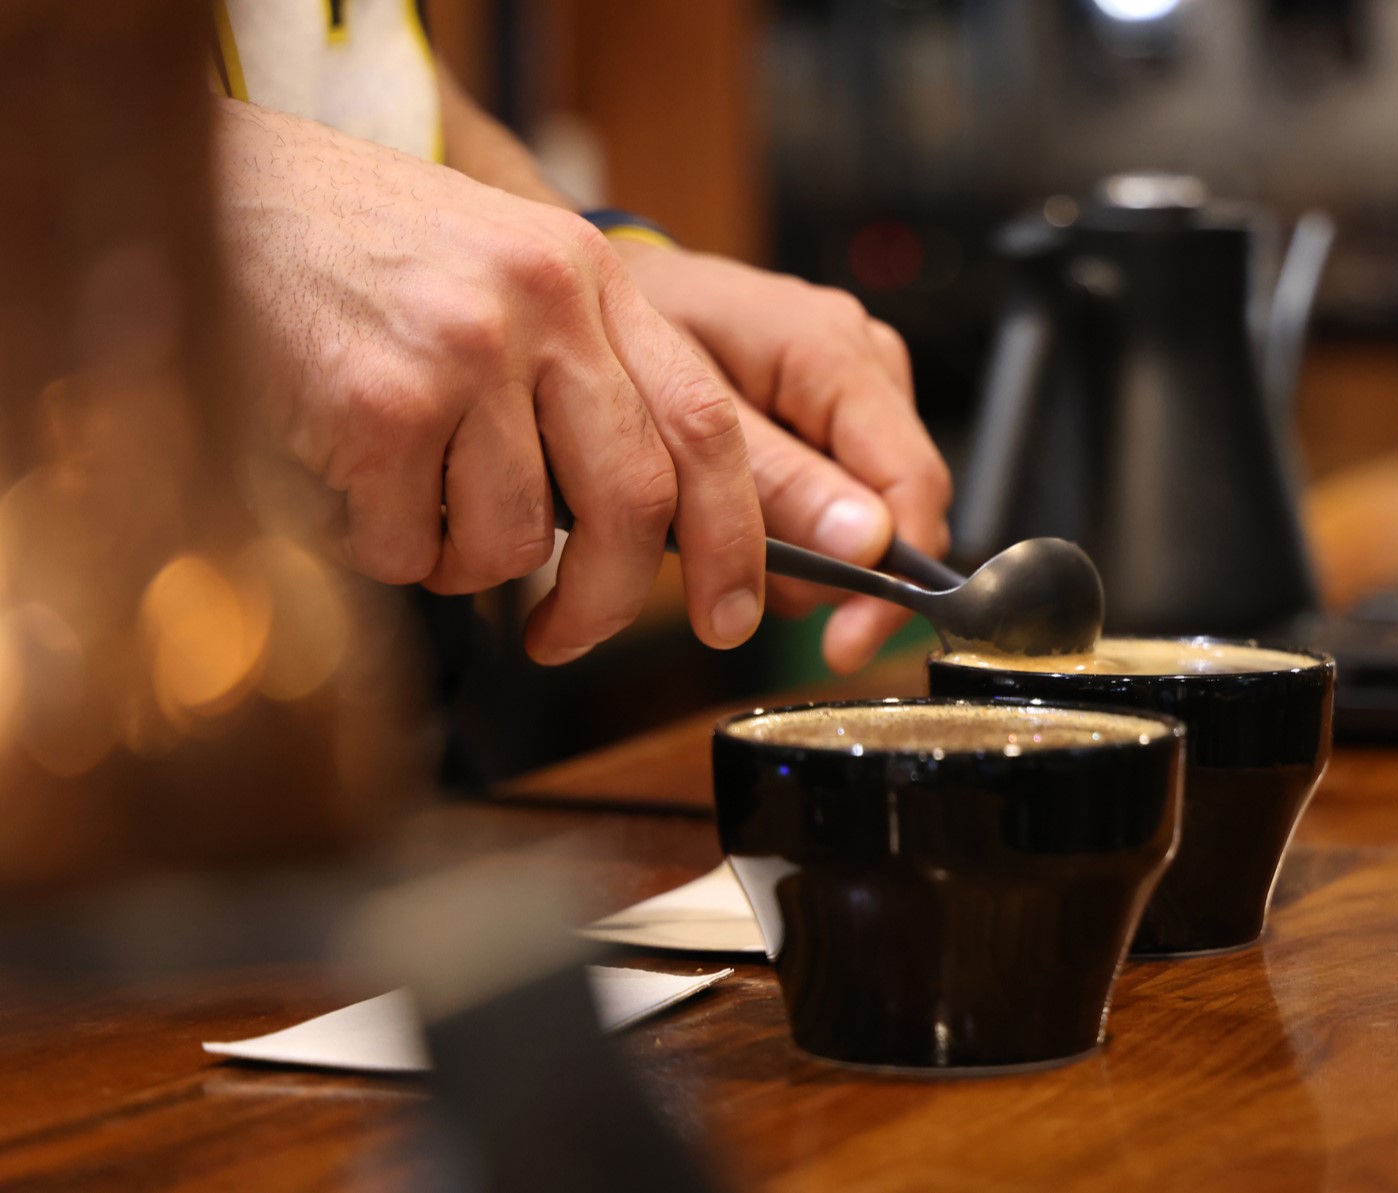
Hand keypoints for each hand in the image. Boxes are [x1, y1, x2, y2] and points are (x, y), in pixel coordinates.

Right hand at [216, 101, 765, 663]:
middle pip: (635, 504)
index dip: (735, 537)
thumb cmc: (359, 253)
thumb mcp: (505, 274)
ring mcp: (463, 353)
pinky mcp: (378, 407)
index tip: (733, 612)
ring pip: (515, 543)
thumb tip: (652, 526)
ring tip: (410, 505)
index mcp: (590, 279)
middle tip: (566, 636)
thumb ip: (585, 374)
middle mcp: (543, 307)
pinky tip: (345, 484)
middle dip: (609, 603)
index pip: (707, 425)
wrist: (209, 194)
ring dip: (463, 564)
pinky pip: (411, 547)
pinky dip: (382, 548)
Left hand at [614, 242, 952, 673]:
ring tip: (715, 529)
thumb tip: (866, 544)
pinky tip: (736, 512)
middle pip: (895, 506)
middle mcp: (866, 361)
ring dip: (802, 549)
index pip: (912, 483)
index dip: (892, 578)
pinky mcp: (840, 412)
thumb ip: (775, 481)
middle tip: (731, 573)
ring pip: (869, 512)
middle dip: (826, 565)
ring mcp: (859, 385)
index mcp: (836, 350)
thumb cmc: (627, 335)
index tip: (846, 645)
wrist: (591, 295)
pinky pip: (842, 495)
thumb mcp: (678, 413)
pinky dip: (792, 525)